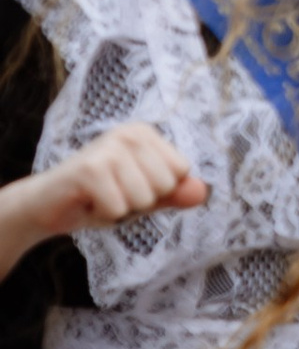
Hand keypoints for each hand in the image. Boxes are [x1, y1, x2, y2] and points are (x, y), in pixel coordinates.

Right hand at [21, 121, 206, 237]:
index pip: (181, 173)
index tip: (129, 186)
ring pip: (144, 199)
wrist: (46, 206)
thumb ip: (174, 194)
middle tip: (112, 193)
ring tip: (100, 197)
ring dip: (121, 209)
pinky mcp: (90, 170)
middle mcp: (128, 133)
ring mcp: (108, 149)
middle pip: (165, 186)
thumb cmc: (99, 198)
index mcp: (144, 134)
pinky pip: (120, 209)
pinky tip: (88, 202)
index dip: (158, 191)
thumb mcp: (144, 197)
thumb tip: (202, 192)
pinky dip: (105, 215)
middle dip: (140, 202)